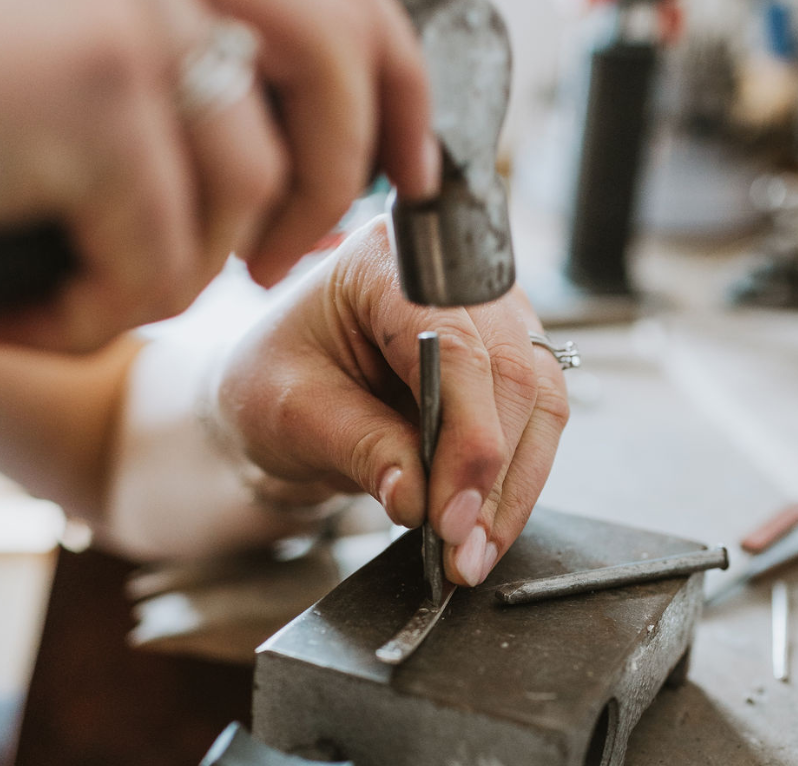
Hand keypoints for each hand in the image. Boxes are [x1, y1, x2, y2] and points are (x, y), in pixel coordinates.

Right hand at [0, 0, 435, 351]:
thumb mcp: (96, 94)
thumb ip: (204, 101)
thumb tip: (302, 181)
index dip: (401, 86)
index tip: (414, 169)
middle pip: (334, 62)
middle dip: (331, 187)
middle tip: (272, 268)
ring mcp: (123, 0)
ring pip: (250, 180)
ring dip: (185, 266)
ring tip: (109, 287)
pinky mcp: (85, 83)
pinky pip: (166, 247)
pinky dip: (111, 305)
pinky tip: (41, 310)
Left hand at [217, 218, 569, 585]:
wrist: (286, 384)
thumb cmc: (276, 378)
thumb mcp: (293, 411)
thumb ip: (361, 447)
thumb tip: (421, 500)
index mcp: (387, 263)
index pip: (454, 347)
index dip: (466, 436)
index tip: (450, 515)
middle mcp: (453, 278)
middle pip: (511, 372)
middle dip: (494, 473)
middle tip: (463, 549)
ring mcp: (487, 314)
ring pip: (538, 399)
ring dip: (514, 485)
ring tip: (475, 551)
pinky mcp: (502, 356)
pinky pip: (534, 417)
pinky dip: (515, 477)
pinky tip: (486, 524)